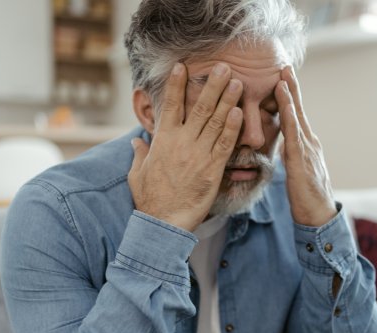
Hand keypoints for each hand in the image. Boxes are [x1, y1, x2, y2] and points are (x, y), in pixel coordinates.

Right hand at [129, 63, 243, 231]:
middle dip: (212, 86)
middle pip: (199, 108)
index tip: (182, 66)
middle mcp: (181, 143)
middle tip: (224, 67)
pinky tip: (239, 112)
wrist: (163, 222)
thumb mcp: (136, 174)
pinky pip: (225, 144)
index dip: (176, 85)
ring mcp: (198, 155)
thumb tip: (136, 143)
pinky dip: (232, 127)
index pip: (169, 106)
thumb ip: (139, 155)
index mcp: (162, 141)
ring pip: (215, 122)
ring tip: (237, 82)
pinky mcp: (213, 170)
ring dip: (227, 100)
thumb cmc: (150, 200)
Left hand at [275, 66, 336, 226]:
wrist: (318, 215)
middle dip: (292, 87)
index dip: (290, 97)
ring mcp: (307, 150)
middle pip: (299, 110)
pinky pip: (294, 134)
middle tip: (285, 66)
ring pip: (297, 117)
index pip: (297, 116)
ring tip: (283, 76)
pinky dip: (289, 116)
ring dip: (290, 96)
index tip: (283, 78)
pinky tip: (284, 104)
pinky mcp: (302, 160)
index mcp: (307, 144)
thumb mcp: (296, 169)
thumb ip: (292, 153)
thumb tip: (284, 142)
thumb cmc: (306, 196)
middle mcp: (309, 142)